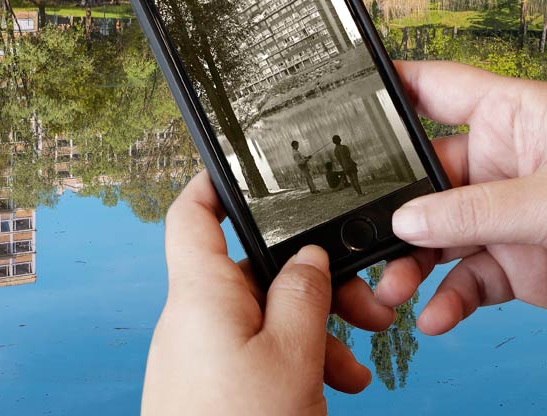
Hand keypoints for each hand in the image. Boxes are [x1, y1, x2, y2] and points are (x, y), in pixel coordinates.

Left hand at [142, 172, 394, 414]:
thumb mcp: (289, 358)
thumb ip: (302, 296)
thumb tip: (307, 257)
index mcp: (201, 292)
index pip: (191, 213)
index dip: (211, 182)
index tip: (242, 166)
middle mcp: (196, 315)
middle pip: (251, 268)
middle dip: (308, 279)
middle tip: (358, 300)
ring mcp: (203, 350)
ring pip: (263, 314)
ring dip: (312, 328)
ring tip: (354, 363)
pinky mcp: (213, 383)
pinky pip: (255, 350)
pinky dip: (295, 358)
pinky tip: (334, 383)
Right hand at [377, 60, 546, 334]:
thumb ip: (475, 209)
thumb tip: (408, 218)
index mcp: (510, 118)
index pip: (435, 87)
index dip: (390, 83)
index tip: (345, 89)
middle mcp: (499, 163)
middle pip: (423, 174)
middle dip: (391, 203)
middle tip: (359, 223)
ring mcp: (503, 215)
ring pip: (436, 232)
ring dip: (411, 261)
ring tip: (393, 286)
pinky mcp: (515, 263)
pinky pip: (467, 279)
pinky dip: (447, 299)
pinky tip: (435, 315)